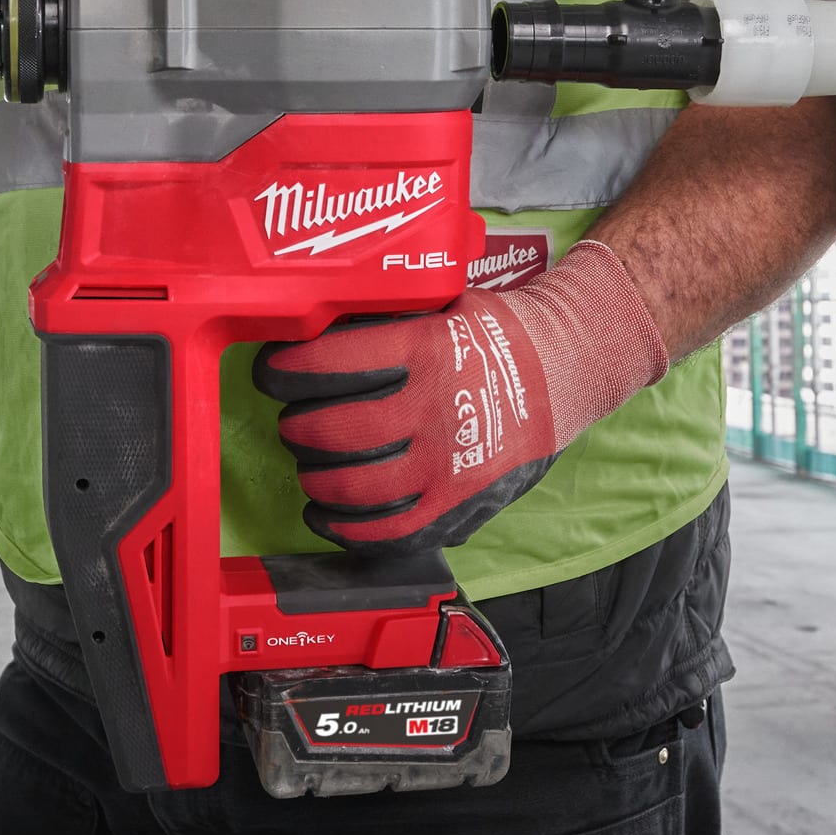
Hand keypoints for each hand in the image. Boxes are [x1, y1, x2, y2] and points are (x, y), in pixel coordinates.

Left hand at [253, 240, 668, 551]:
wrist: (563, 372)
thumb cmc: (493, 334)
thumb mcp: (442, 303)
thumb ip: (385, 316)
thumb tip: (313, 321)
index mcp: (425, 349)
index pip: (332, 363)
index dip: (286, 370)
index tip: (271, 372)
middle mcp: (433, 409)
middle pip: (334, 430)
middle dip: (297, 427)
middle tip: (292, 419)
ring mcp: (446, 464)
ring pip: (354, 486)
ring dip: (315, 478)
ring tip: (309, 463)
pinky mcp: (457, 505)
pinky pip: (389, 531)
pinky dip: (346, 528)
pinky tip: (326, 513)